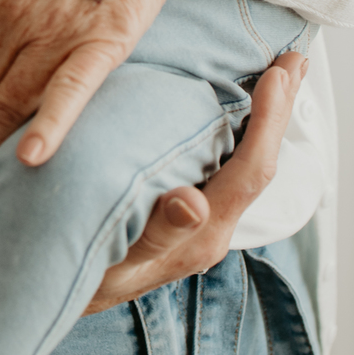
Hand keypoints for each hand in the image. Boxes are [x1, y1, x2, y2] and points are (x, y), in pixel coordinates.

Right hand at [84, 52, 307, 311]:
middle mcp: (212, 228)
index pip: (252, 170)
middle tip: (294, 59)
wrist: (59, 295)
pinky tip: (232, 108)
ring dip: (262, 116)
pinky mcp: (186, 215)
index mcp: (204, 235)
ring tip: (276, 74)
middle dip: (279, 109)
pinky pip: (223, 165)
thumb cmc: (84, 278)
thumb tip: (194, 203)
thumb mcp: (116, 259)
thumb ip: (158, 233)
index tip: (278, 73)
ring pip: (244, 162)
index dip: (270, 120)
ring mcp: (201, 223)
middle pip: (259, 163)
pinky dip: (237, 129)